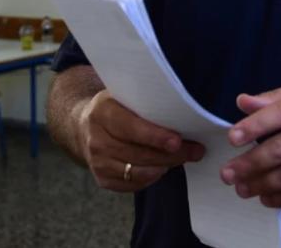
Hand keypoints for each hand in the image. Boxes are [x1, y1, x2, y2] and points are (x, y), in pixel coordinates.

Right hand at [77, 90, 204, 192]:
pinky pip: (133, 185)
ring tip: (183, 158)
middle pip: (139, 153)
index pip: (131, 128)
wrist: (85, 126)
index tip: (177, 142)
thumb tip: (186, 112)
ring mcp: (97, 162)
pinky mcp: (102, 180)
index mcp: (102, 112)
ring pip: (138, 172)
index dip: (155, 137)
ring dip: (165, 167)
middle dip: (171, 155)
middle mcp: (96, 140)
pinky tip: (163, 167)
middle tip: (196, 151)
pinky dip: (152, 178)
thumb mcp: (125, 96)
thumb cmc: (117, 107)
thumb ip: (148, 102)